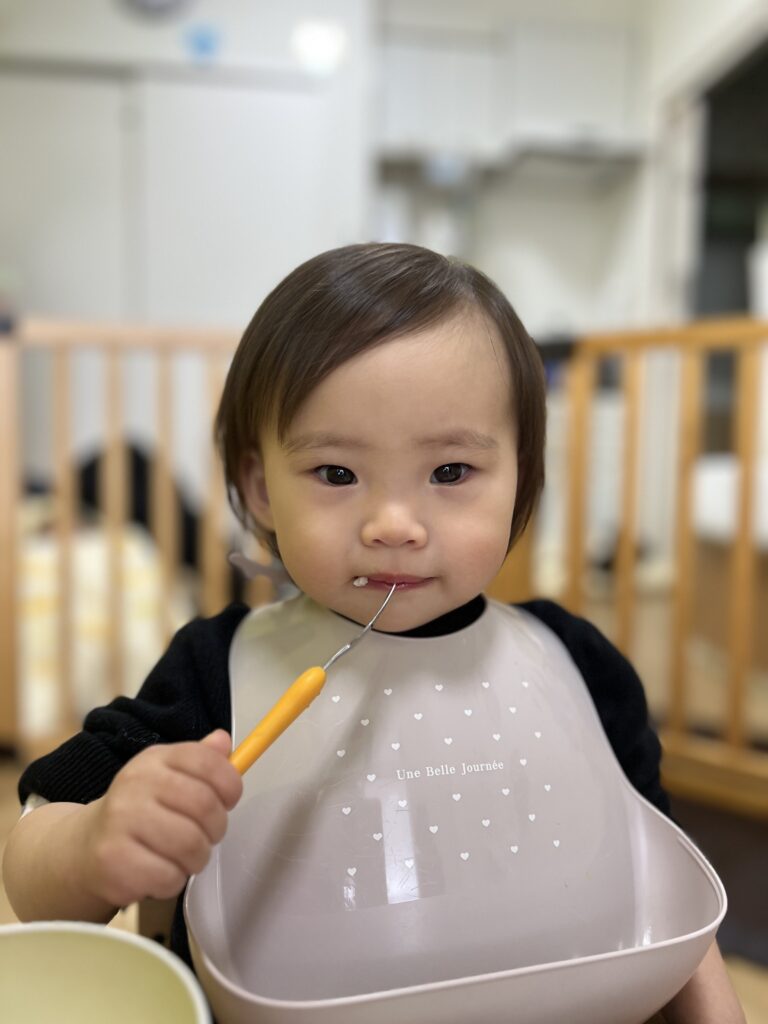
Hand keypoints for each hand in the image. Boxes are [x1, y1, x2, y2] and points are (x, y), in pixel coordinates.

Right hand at [80, 730, 242, 908]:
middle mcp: (136, 783)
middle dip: (216, 828)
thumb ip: (201, 760)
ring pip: (190, 844)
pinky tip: (160, 872)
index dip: (229, 784)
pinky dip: (173, 881)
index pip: (206, 761)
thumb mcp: (168, 776)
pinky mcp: (113, 859)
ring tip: (184, 857)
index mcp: (155, 759)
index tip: (228, 800)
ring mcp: (121, 820)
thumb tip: (224, 741)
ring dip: (197, 858)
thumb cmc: (139, 811)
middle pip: (205, 805)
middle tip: (207, 836)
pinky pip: (168, 876)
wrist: (85, 846)